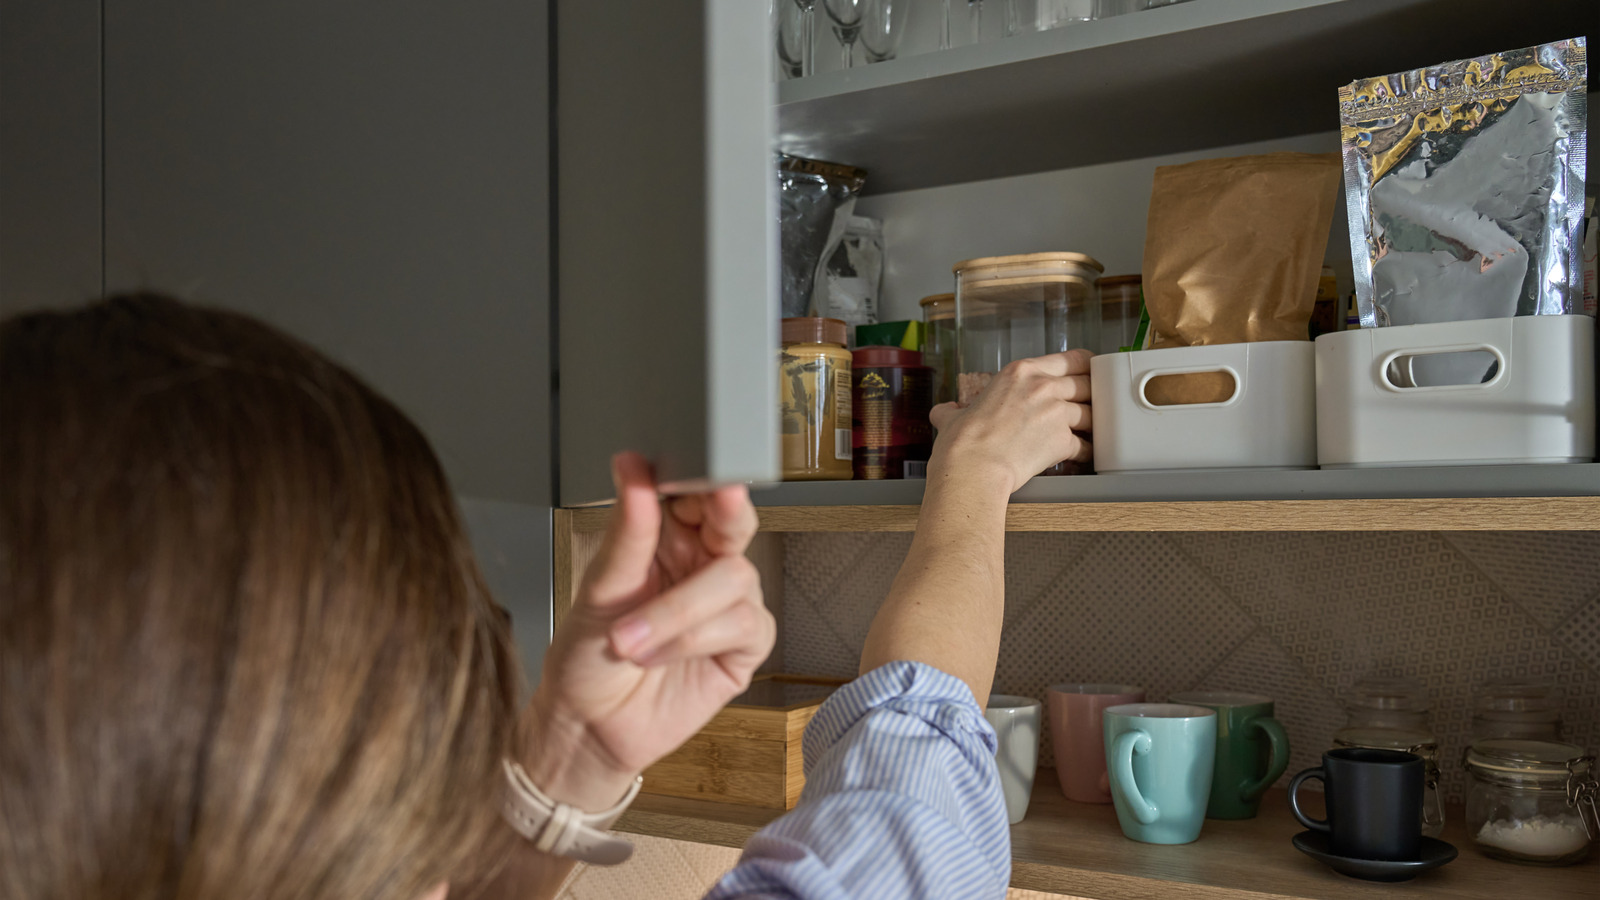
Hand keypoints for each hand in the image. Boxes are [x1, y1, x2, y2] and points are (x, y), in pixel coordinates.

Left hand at [521, 453, 774, 811]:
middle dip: (727, 516)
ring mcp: (727, 606)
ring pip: (737, 579)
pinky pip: (744, 625)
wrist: (587, 727)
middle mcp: (703, 565)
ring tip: (629, 640)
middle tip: (717, 504)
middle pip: (737, 523)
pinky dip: (695, 639)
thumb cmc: (586, 656)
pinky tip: (658, 655)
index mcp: (669, 539)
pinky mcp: (742, 648)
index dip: (705, 478)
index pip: (699, 493)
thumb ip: (628, 531)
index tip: (698, 467)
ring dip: (678, 611)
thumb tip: (633, 469)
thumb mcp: (599, 588)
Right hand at [928, 350, 1092, 494]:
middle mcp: (1043, 386)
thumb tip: (946, 412)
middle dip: (1092, 397)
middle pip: (1087, 385)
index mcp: (1020, 372)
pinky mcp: (1063, 441)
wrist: (971, 469)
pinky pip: (1086, 445)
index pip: (1072, 359)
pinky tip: (1081, 457)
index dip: (1086, 367)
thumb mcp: (952, 417)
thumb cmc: (961, 444)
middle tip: (1092, 407)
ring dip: (1091, 426)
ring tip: (1088, 435)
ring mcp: (1056, 413)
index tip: (1090, 375)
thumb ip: (953, 410)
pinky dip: (1086, 452)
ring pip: (1090, 415)